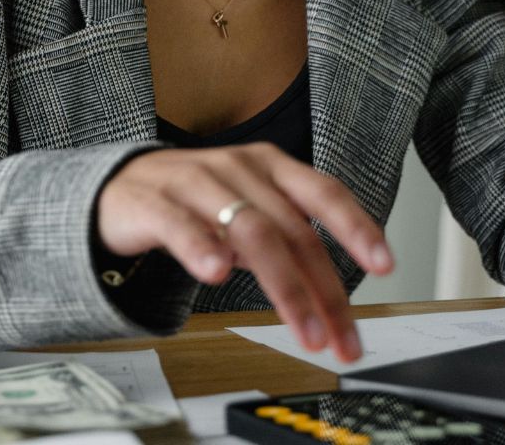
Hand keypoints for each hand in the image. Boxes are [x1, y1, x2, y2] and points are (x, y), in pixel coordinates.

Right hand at [96, 142, 393, 362]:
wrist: (117, 188)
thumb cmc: (193, 202)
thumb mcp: (249, 212)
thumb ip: (288, 241)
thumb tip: (332, 293)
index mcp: (269, 167)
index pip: (324, 193)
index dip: (357, 227)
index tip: (386, 264)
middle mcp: (238, 169)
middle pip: (292, 229)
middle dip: (323, 291)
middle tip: (339, 337)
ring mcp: (195, 182)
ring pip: (250, 232)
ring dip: (284, 286)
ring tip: (302, 328)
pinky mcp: (153, 202)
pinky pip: (182, 225)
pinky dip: (202, 249)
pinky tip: (217, 274)